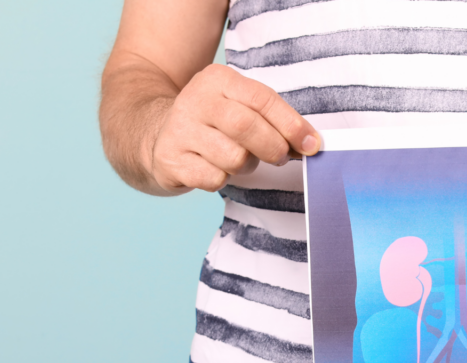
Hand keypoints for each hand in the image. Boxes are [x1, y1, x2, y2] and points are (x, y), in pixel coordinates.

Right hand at [147, 64, 320, 193]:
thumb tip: (310, 143)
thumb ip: (272, 119)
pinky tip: (213, 167)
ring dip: (246, 165)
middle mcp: (195, 100)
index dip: (292, 125)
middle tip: (280, 157)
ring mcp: (180, 131)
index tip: (312, 144)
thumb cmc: (211, 123)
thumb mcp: (238, 106)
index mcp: (217, 80)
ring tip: (237, 158)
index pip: (263, 99)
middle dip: (273, 148)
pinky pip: (214, 179)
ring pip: (233, 157)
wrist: (154, 134)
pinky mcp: (171, 160)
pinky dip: (222, 179)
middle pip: (247, 127)